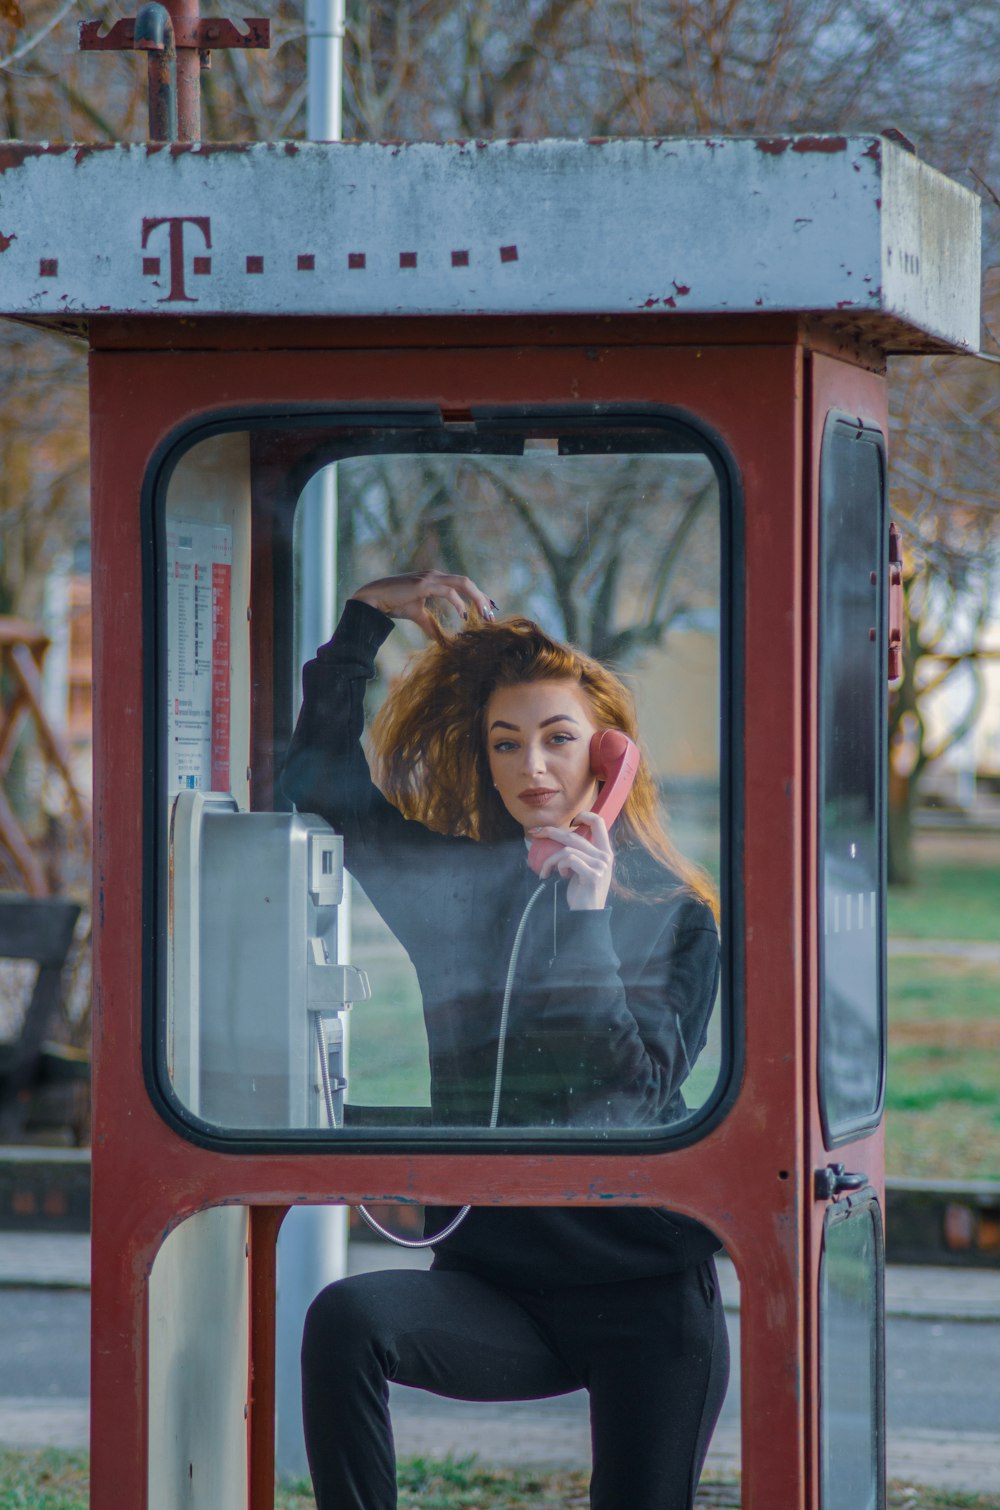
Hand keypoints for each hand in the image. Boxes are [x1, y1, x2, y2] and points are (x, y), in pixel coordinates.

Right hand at [350, 571, 495, 638]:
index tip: (489, 611)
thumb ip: (430, 624)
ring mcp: (430, 578)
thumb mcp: (417, 614)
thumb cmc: (393, 603)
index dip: (478, 596)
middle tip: (492, 616)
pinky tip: (463, 615)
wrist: (373, 597)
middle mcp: (436, 575)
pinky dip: (458, 602)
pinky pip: (448, 591)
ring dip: (476, 599)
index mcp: (436, 580)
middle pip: (467, 582)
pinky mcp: (424, 584)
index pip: (463, 585)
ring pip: (462, 583)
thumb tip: (440, 638)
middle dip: (482, 598)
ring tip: (484, 615)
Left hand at [530, 812, 612, 910]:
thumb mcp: (584, 868)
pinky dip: (557, 866)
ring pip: (567, 850)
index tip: (569, 822)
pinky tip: (557, 876)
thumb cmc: (582, 892)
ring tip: (547, 871)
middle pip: (575, 836)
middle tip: (535, 833)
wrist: (587, 915)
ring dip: (551, 860)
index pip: (599, 822)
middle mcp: (605, 856)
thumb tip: (560, 837)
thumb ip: (580, 853)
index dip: (584, 816)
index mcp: (605, 851)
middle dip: (551, 832)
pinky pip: (568, 861)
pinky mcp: (592, 875)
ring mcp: (600, 866)